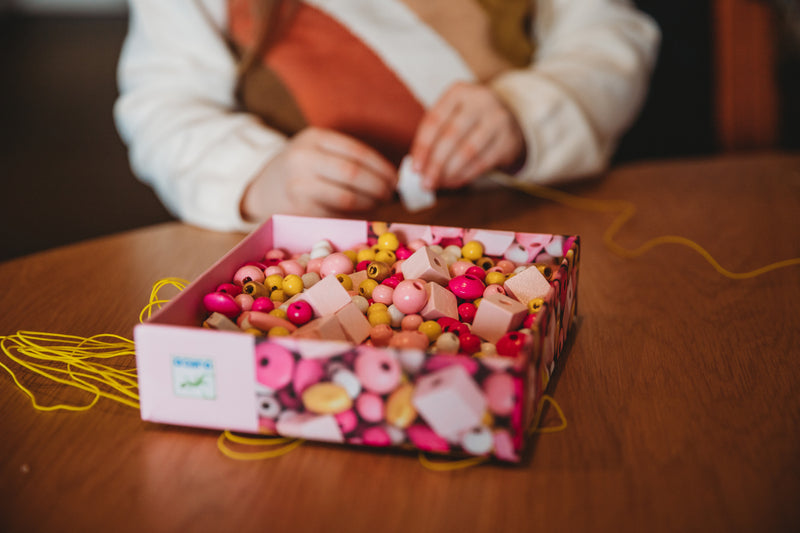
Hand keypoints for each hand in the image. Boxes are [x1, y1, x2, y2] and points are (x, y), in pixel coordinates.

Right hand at [242, 127, 396, 220]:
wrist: (264, 188)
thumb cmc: (303, 169)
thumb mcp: (319, 150)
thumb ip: (349, 159)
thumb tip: (392, 179)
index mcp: (314, 138)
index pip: (358, 152)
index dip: (382, 168)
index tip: (395, 179)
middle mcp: (303, 159)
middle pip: (353, 174)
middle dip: (378, 187)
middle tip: (389, 194)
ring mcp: (298, 186)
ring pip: (346, 198)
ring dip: (370, 203)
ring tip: (378, 203)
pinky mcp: (299, 210)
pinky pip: (336, 214)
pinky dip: (355, 215)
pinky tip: (361, 212)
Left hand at [410, 81, 525, 189]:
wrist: (508, 120)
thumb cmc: (469, 121)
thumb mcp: (452, 115)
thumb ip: (434, 136)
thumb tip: (418, 167)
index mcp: (459, 91)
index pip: (435, 120)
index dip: (422, 146)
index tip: (415, 168)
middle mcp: (481, 100)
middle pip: (451, 136)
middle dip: (435, 163)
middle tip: (425, 182)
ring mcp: (498, 119)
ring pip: (468, 151)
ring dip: (450, 172)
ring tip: (439, 184)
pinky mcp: (509, 139)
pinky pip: (483, 162)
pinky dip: (465, 175)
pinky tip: (454, 182)